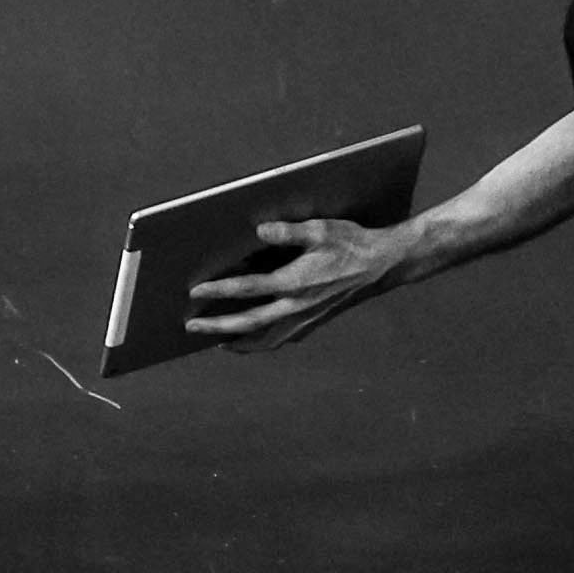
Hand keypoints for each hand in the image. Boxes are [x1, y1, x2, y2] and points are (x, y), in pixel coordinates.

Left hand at [183, 217, 405, 350]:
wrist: (383, 265)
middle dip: (218, 327)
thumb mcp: (320, 229)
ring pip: (266, 339)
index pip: (248, 289)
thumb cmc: (351, 244)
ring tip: (217, 343)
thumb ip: (287, 231)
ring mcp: (307, 318)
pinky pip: (282, 339)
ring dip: (239, 343)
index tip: (195, 292)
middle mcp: (298, 306)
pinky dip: (262, 342)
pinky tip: (254, 340)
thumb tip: (258, 230)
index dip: (219, 290)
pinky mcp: (315, 321)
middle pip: (249, 323)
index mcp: (295, 282)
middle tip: (190, 328)